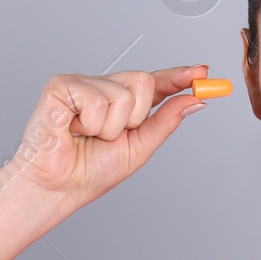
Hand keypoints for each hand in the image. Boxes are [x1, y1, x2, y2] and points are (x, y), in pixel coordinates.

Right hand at [12, 66, 208, 207]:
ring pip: (122, 94)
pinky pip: (96, 98)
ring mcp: (83, 83)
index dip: (179, 76)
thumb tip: (194, 100)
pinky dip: (89, 123)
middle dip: (135, 117)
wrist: (58, 187)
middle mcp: (104, 87)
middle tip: (110, 135)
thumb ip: (167, 120)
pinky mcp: (62, 85)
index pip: (156, 83)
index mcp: (123, 103)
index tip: (202, 72)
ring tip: (87, 135)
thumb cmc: (90, 170)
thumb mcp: (140, 147)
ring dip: (109, 127)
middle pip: (143, 80)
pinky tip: (72, 128)